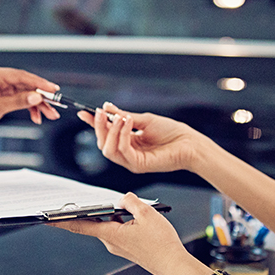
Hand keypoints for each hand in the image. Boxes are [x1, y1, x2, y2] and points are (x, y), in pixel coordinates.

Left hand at [0, 65, 60, 134]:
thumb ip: (17, 102)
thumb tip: (36, 97)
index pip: (22, 76)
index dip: (39, 83)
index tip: (52, 89)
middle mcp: (0, 78)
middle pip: (27, 85)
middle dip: (42, 96)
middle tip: (56, 104)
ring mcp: (3, 87)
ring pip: (27, 93)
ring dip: (39, 104)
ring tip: (50, 115)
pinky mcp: (5, 96)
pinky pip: (22, 100)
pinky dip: (30, 108)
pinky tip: (37, 117)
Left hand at [49, 193, 192, 274]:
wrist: (174, 264)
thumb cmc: (162, 243)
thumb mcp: (147, 214)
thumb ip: (131, 201)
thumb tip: (123, 197)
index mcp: (111, 233)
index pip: (80, 225)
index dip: (62, 220)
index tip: (47, 218)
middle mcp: (110, 242)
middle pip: (96, 221)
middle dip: (96, 210)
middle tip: (90, 200)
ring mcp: (118, 246)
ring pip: (110, 225)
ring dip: (115, 215)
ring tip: (133, 210)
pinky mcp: (127, 248)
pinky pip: (119, 231)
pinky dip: (123, 222)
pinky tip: (137, 219)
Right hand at [76, 103, 210, 172]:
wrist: (189, 143)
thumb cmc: (172, 133)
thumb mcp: (144, 120)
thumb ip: (124, 116)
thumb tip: (108, 109)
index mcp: (128, 141)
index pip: (106, 134)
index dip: (94, 124)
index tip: (85, 113)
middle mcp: (128, 152)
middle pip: (103, 143)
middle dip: (99, 127)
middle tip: (100, 112)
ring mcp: (131, 160)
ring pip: (108, 150)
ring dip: (110, 131)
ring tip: (119, 118)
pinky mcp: (138, 165)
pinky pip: (122, 151)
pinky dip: (122, 136)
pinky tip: (127, 123)